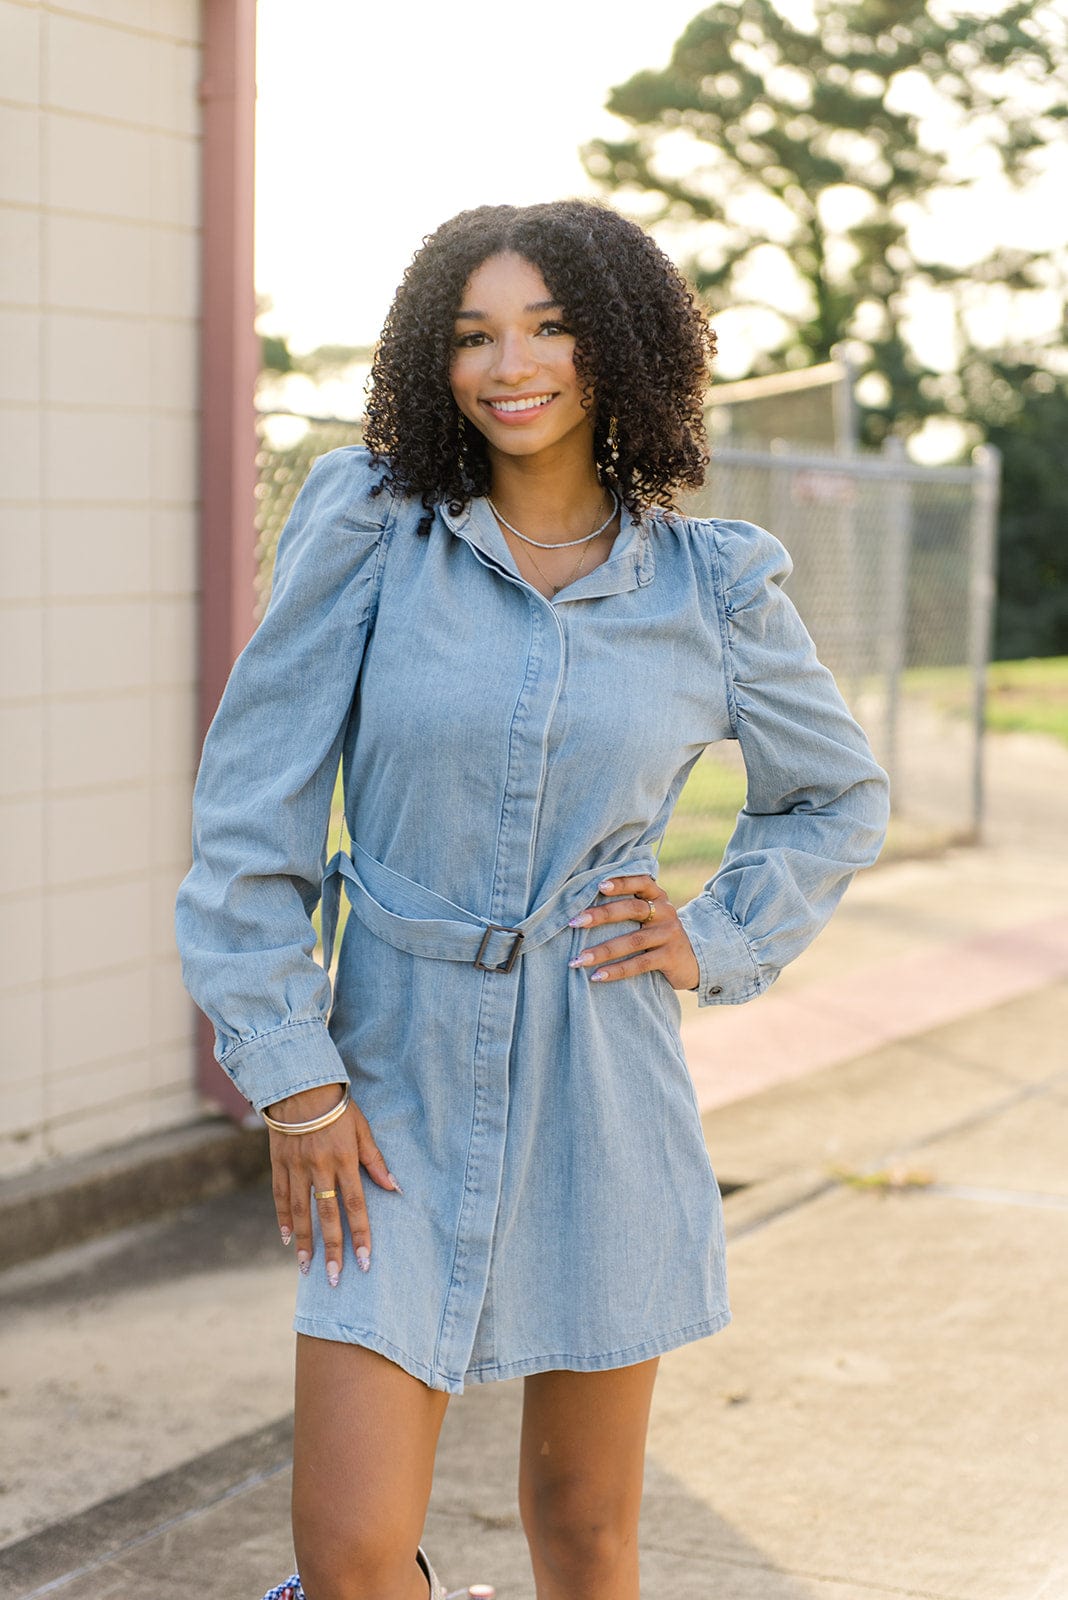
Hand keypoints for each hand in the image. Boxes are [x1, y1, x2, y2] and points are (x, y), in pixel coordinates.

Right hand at [266, 1083, 400, 1284]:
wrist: (300, 1085)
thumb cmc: (337, 1106)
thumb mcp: (362, 1128)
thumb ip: (376, 1160)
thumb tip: (395, 1187)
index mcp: (345, 1160)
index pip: (355, 1205)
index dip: (361, 1234)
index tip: (365, 1261)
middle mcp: (320, 1167)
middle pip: (327, 1215)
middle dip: (332, 1249)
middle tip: (334, 1278)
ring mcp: (297, 1167)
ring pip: (300, 1211)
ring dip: (305, 1242)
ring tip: (306, 1269)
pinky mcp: (279, 1163)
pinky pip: (279, 1196)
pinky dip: (283, 1218)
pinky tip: (287, 1239)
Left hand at [567, 873, 699, 990]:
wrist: (691, 959)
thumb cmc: (657, 933)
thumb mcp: (650, 915)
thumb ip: (628, 904)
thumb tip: (582, 904)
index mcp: (658, 896)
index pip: (641, 882)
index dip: (621, 882)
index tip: (598, 885)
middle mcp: (666, 912)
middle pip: (633, 909)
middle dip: (602, 915)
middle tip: (575, 922)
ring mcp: (669, 934)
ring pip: (633, 941)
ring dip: (603, 950)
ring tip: (579, 959)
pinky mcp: (670, 957)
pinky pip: (640, 964)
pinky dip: (617, 970)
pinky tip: (597, 976)